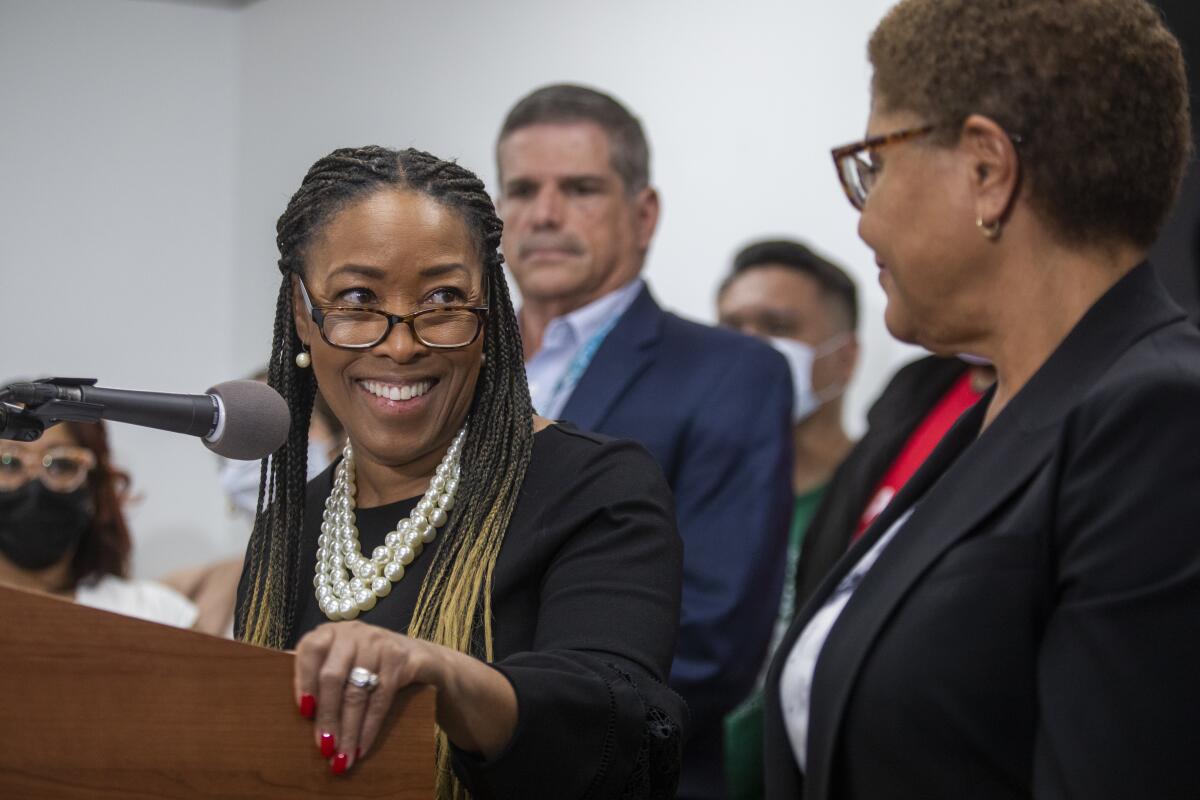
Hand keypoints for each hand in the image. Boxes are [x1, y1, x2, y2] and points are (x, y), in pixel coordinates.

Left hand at [294, 620, 518, 775]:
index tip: (304, 713)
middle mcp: (353, 632)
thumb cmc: (370, 667)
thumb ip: (319, 677)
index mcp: (331, 632)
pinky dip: (370, 727)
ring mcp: (378, 642)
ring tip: (342, 757)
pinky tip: (363, 747)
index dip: (304, 682)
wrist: (423, 659)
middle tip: (324, 748)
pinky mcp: (400, 657)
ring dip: (349, 729)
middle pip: (333, 676)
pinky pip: (381, 698)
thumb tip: (294, 710)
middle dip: (327, 717)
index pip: (310, 651)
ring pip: (357, 692)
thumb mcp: (344, 664)